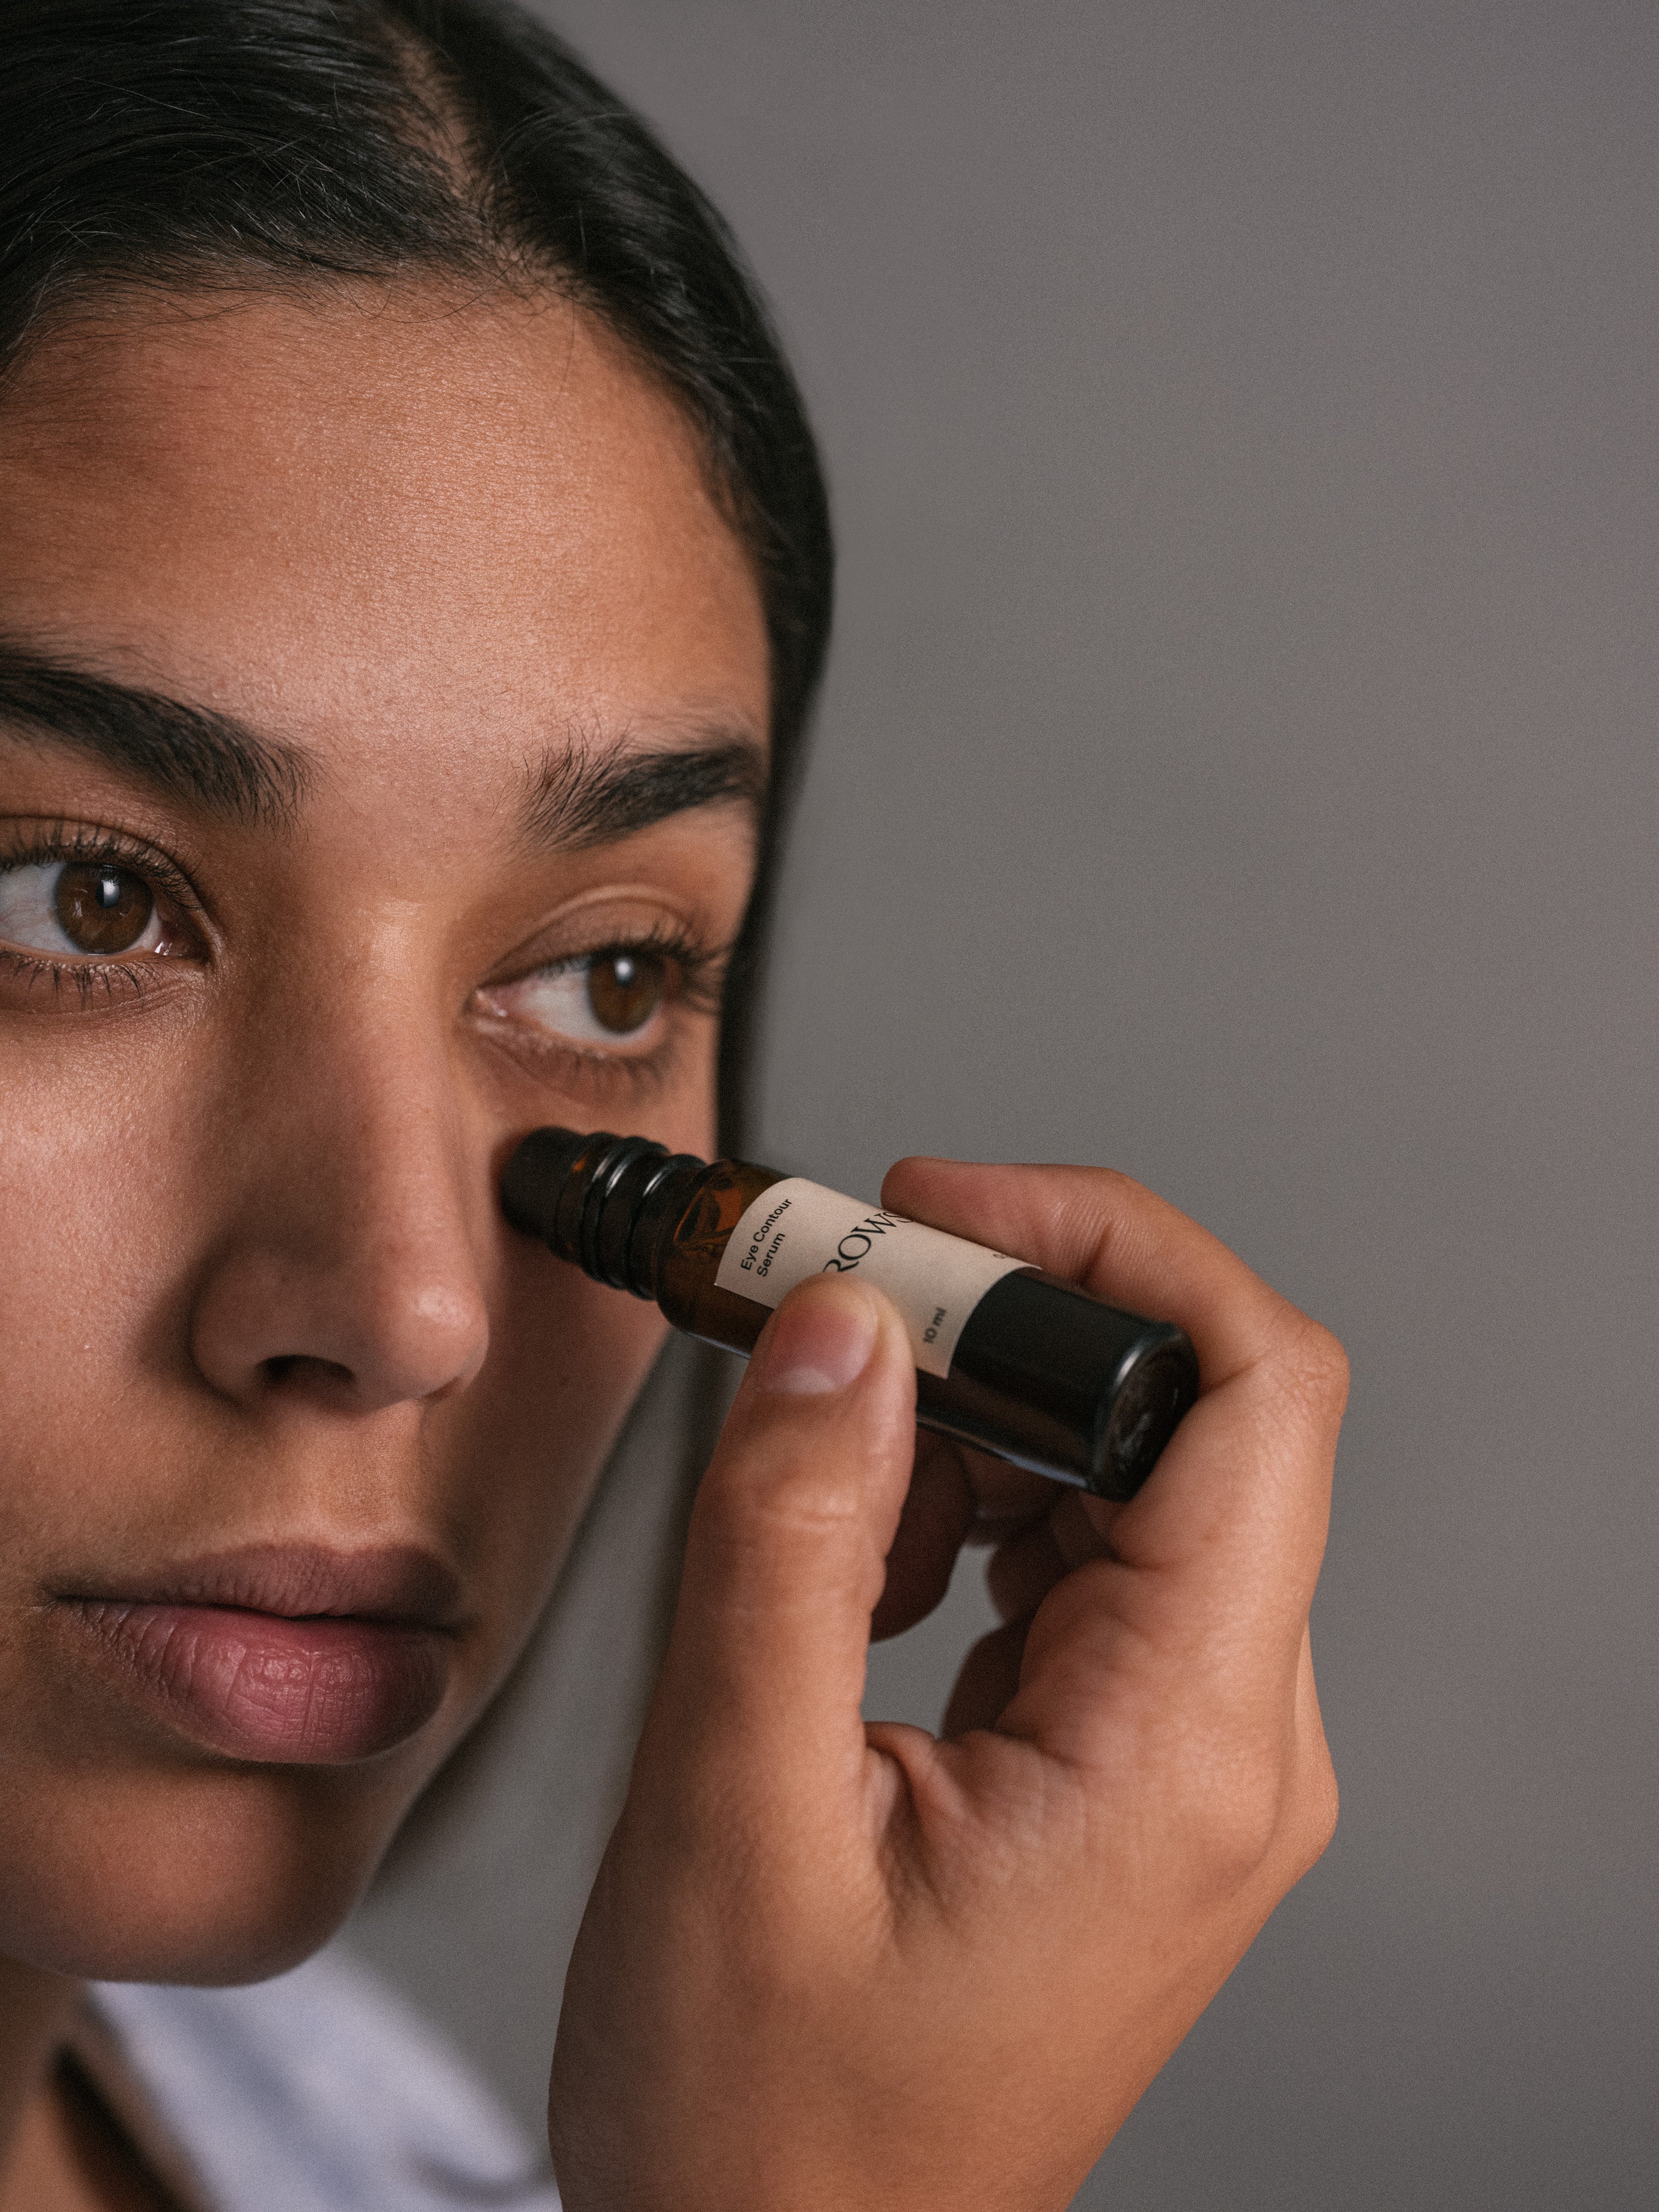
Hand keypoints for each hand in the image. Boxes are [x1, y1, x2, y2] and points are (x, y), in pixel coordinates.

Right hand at [549, 1162, 1343, 2211]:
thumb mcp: (734, 1811)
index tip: (939, 1209)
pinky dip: (960, 1513)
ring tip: (816, 1491)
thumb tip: (835, 1327)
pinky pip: (1076, 1560)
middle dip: (999, 1326)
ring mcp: (1183, 1754)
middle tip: (829, 1304)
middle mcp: (1227, 1745)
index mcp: (1183, 1755)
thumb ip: (786, 1540)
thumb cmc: (773, 2132)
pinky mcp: (1122, 1759)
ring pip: (1119, 1477)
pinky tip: (854, 1569)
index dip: (1108, 1248)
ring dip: (962, 1427)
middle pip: (1184, 1416)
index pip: (1251, 1392)